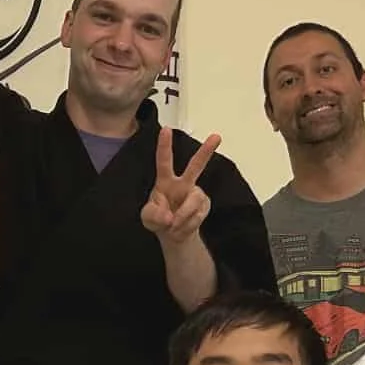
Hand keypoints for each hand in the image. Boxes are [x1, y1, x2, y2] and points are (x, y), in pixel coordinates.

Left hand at [140, 128, 216, 244]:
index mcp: (165, 181)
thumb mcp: (148, 218)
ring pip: (193, 201)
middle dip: (206, 151)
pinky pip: (197, 216)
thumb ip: (154, 215)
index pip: (164, 161)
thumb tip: (169, 216)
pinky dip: (186, 226)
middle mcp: (183, 183)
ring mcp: (196, 194)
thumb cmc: (158, 219)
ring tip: (172, 225)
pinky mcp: (205, 206)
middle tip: (217, 136)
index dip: (164, 145)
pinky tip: (180, 227)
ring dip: (181, 217)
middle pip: (196, 166)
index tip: (166, 129)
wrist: (173, 235)